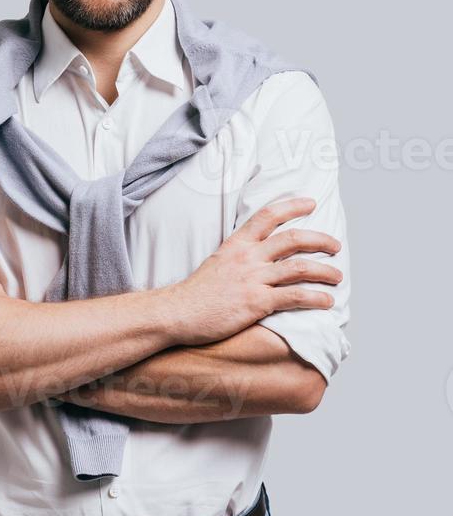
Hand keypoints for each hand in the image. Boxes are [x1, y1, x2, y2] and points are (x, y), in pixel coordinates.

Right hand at [170, 197, 342, 346]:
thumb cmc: (197, 293)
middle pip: (293, 239)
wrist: (178, 312)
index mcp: (237, 244)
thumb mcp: (218, 261)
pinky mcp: (257, 302)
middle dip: (320, 240)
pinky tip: (327, 301)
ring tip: (337, 276)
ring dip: (324, 271)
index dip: (292, 206)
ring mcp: (253, 279)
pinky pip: (294, 296)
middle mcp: (248, 257)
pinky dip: (315, 297)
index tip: (311, 203)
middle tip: (335, 245)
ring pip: (299, 267)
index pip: (268, 215)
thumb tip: (259, 256)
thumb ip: (239, 255)